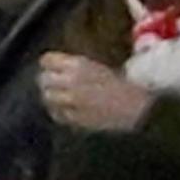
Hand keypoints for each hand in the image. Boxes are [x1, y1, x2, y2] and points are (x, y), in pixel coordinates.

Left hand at [40, 52, 156, 132]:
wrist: (136, 107)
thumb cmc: (122, 85)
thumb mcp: (97, 67)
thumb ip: (75, 67)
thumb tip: (57, 69)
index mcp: (78, 64)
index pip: (47, 60)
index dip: (48, 64)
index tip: (50, 67)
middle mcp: (71, 81)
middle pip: (43, 80)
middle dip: (47, 81)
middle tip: (53, 84)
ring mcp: (72, 102)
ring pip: (48, 98)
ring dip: (51, 97)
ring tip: (59, 98)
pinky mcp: (75, 118)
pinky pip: (57, 114)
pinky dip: (58, 111)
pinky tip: (67, 110)